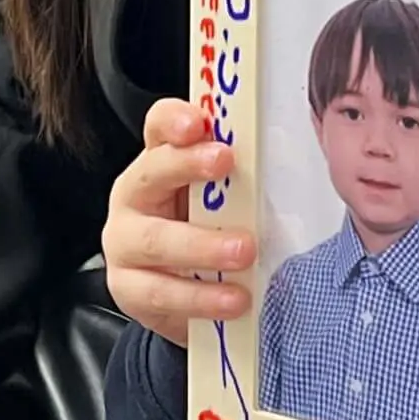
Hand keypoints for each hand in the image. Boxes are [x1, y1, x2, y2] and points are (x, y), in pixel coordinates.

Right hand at [103, 98, 254, 347]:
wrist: (188, 300)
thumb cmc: (213, 234)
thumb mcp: (227, 201)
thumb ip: (243, 179)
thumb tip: (293, 156)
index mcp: (160, 162)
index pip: (159, 126)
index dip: (174, 119)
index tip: (199, 123)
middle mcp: (135, 196)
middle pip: (150, 172)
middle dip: (186, 165)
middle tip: (226, 162)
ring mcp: (125, 243)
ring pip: (154, 239)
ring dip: (202, 245)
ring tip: (244, 252)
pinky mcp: (128, 288)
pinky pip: (160, 292)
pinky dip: (200, 298)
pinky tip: (233, 299)